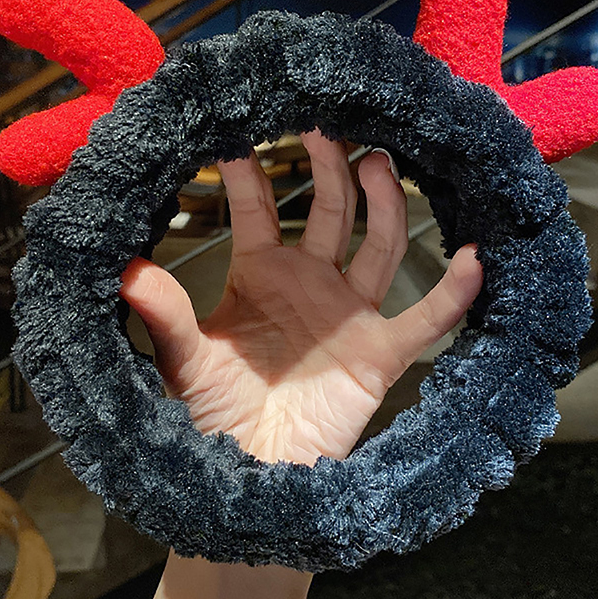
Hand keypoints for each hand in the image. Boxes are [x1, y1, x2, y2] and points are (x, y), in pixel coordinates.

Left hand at [121, 130, 482, 465]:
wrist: (250, 475)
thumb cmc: (212, 418)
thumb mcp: (186, 361)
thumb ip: (166, 315)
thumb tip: (123, 269)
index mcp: (260, 275)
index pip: (256, 210)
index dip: (249, 173)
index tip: (239, 131)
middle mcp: (309, 284)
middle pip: (329, 210)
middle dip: (330, 166)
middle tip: (326, 123)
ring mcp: (349, 315)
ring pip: (378, 245)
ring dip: (383, 203)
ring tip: (376, 161)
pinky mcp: (380, 354)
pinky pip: (426, 320)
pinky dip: (452, 294)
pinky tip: (474, 259)